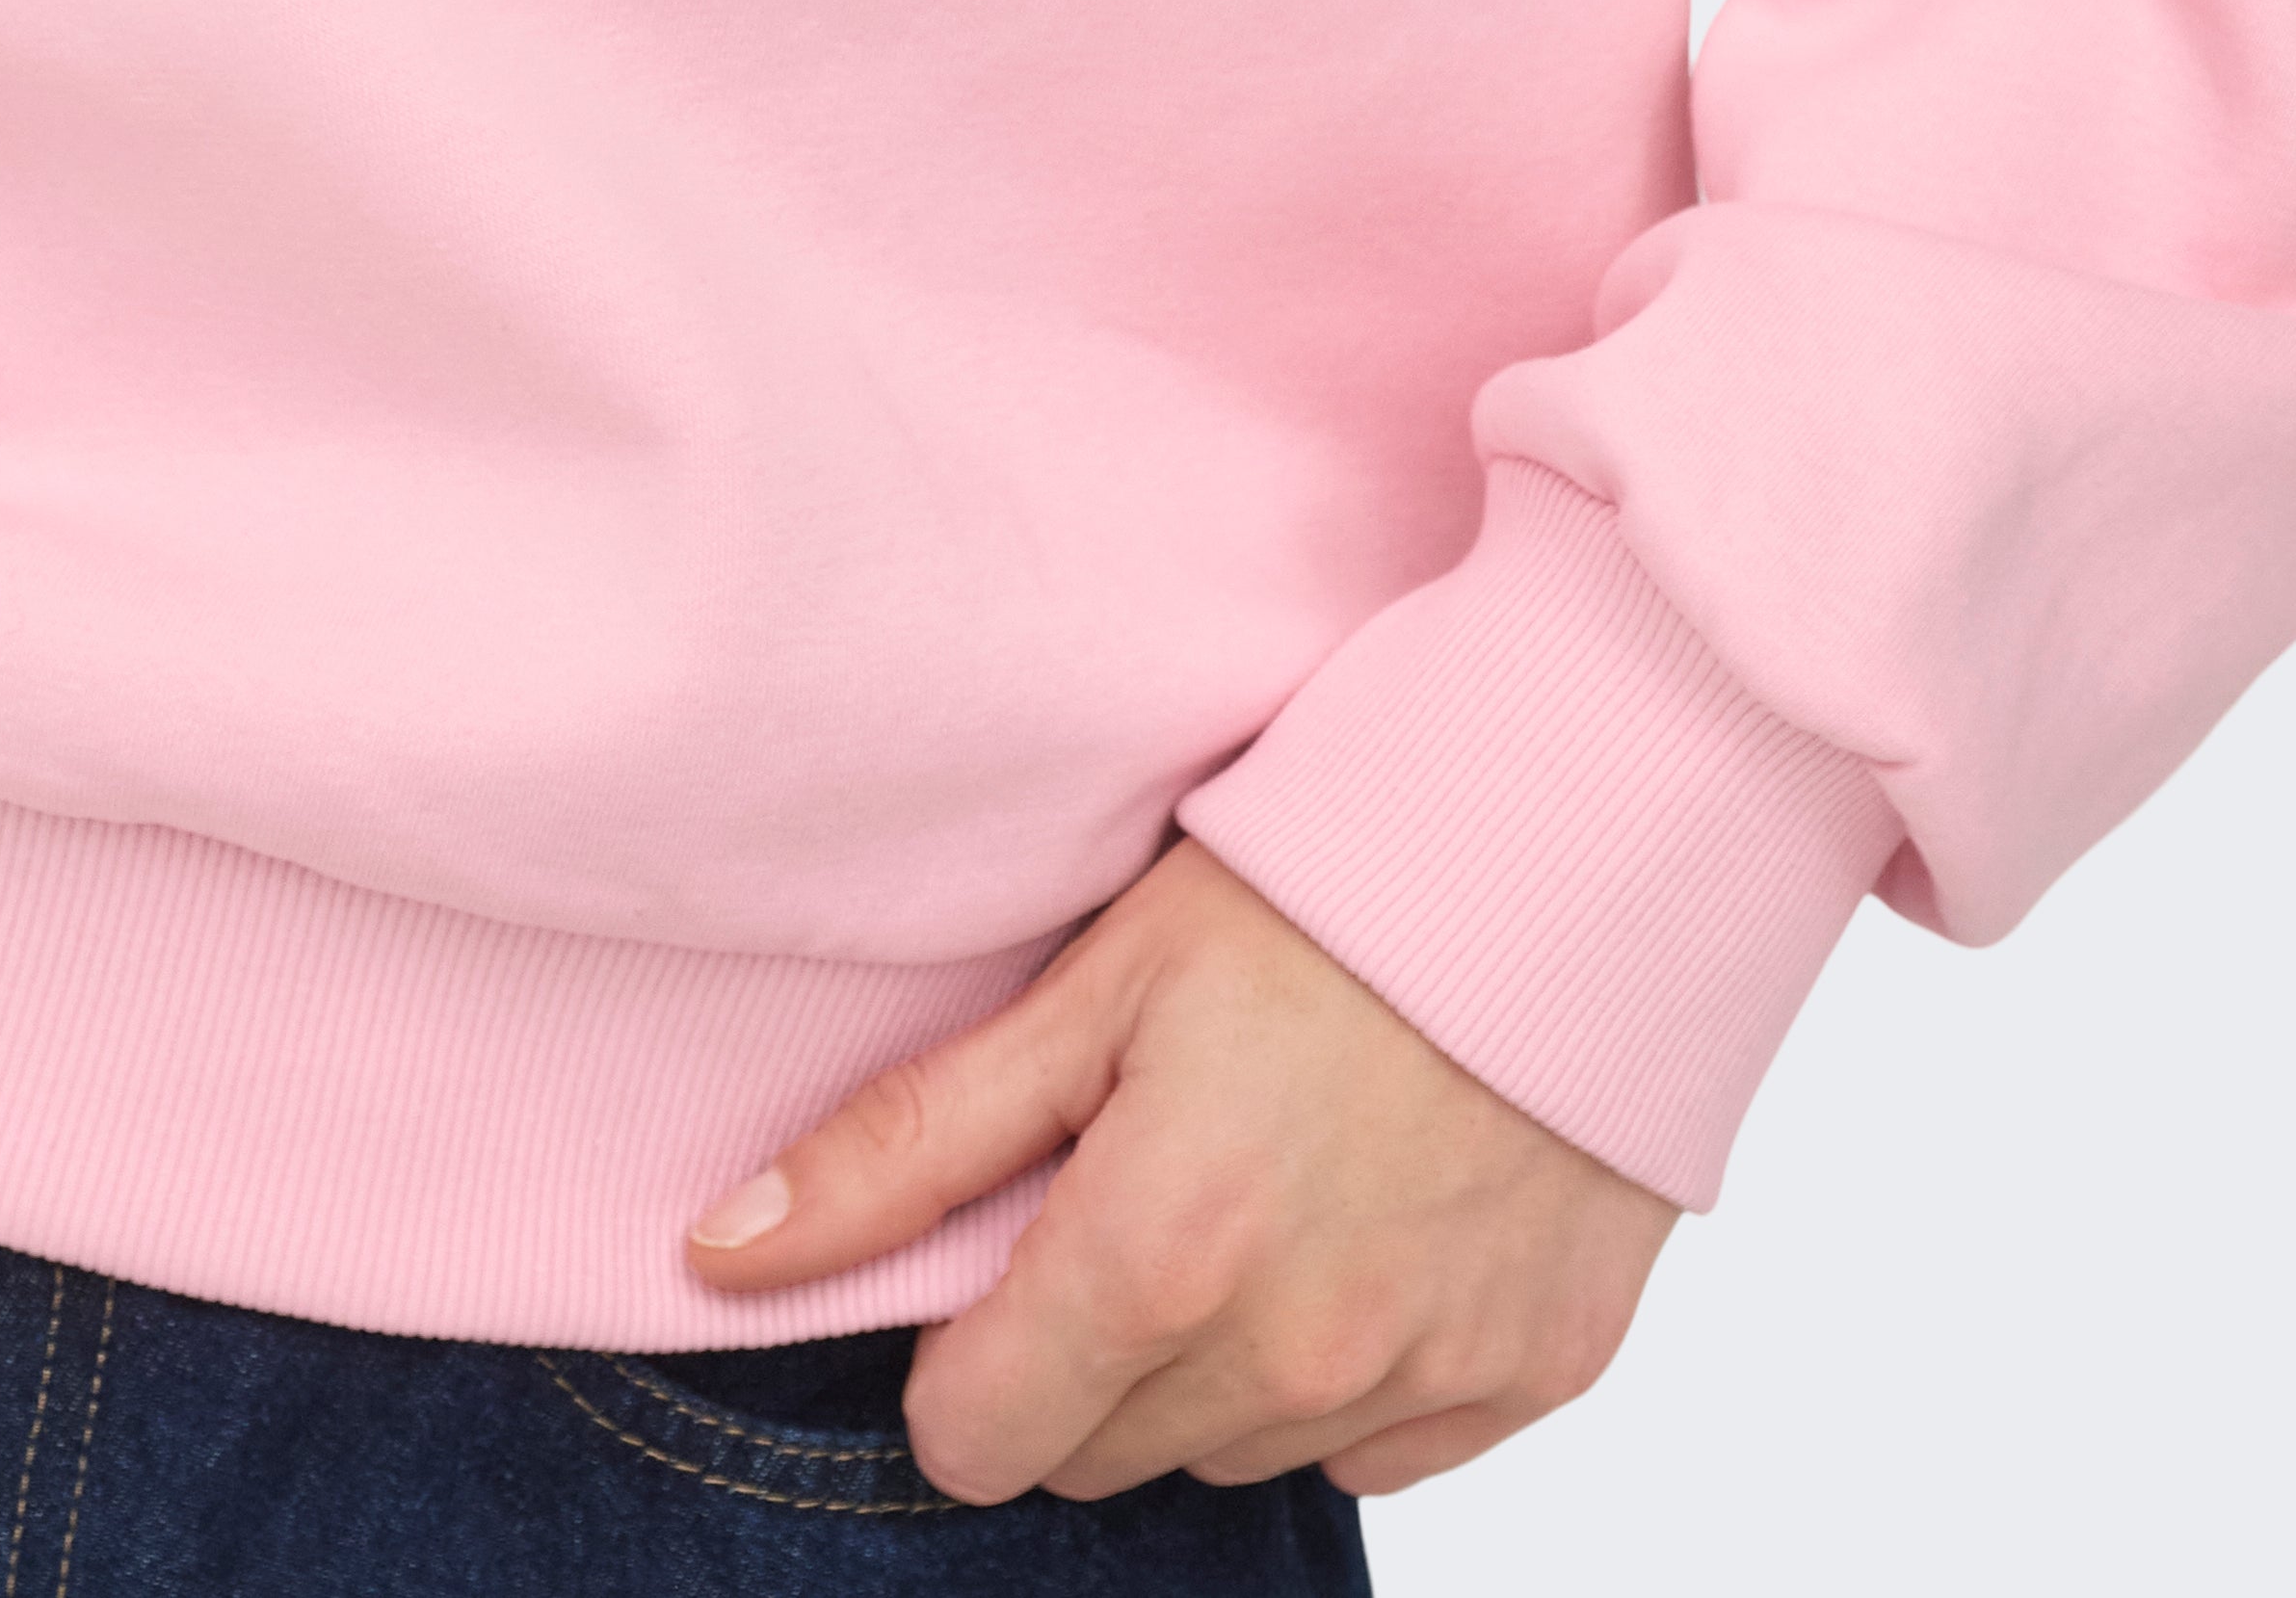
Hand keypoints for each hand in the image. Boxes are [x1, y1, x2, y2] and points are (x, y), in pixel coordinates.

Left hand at [681, 832, 1676, 1502]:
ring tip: (1266, 1171)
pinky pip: (1378, 1444)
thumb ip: (905, 1145)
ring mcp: (1421, 1382)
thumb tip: (718, 1255)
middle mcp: (1291, 1357)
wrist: (1577, 846)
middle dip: (1087, 1343)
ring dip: (1219, 1352)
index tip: (1003, 1241)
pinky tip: (1369, 1214)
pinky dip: (1352, 1365)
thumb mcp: (1088, 986)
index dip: (962, 1350)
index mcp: (1159, 1260)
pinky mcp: (1529, 1379)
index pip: (977, 1443)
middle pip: (1103, 1449)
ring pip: (1237, 1445)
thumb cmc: (1317, 885)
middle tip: (1142, 1172)